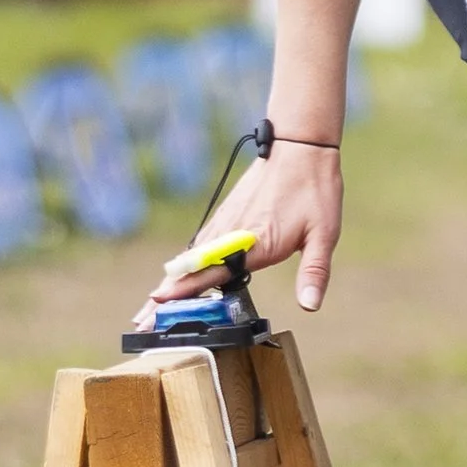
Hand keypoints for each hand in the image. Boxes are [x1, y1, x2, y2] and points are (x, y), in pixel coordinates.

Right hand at [137, 143, 343, 318]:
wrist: (301, 146)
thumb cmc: (315, 189)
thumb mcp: (324, 233)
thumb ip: (314, 272)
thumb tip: (310, 305)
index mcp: (254, 242)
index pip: (212, 271)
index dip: (185, 290)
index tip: (158, 303)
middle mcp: (232, 232)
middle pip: (191, 269)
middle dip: (166, 296)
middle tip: (142, 320)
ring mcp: (226, 222)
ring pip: (190, 257)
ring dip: (169, 281)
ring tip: (149, 305)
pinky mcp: (227, 214)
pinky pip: (198, 244)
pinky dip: (182, 263)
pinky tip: (175, 274)